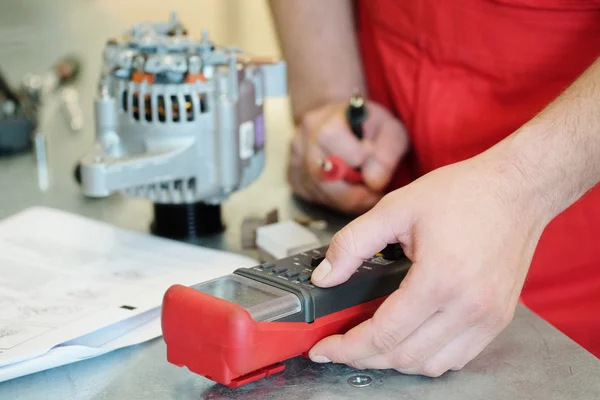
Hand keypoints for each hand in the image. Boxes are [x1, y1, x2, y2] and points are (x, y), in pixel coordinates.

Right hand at [288, 100, 408, 213]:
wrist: (340, 121)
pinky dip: (333, 200)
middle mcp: (303, 138)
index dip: (359, 160)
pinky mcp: (293, 177)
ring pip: (318, 192)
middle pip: (322, 177)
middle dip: (353, 192)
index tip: (376, 165)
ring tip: (362, 189)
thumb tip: (373, 182)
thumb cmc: (369, 127)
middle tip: (372, 192)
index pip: (334, 144)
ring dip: (345, 199)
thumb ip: (387, 154)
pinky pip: (312, 197)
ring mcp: (294, 159)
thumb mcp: (390, 130)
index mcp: (327, 120)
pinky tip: (345, 190)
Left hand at [307, 154, 551, 375]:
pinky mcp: (498, 318)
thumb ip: (352, 244)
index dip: (347, 348)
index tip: (325, 349)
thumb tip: (324, 276)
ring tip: (371, 345)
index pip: (384, 334)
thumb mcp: (396, 208)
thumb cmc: (464, 193)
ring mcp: (488, 317)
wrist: (517, 189)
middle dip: (364, 358)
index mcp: (440, 279)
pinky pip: (458, 357)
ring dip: (395, 362)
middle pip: (404, 356)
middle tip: (341, 347)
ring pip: (431, 365)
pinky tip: (409, 340)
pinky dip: (427, 358)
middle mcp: (468, 306)